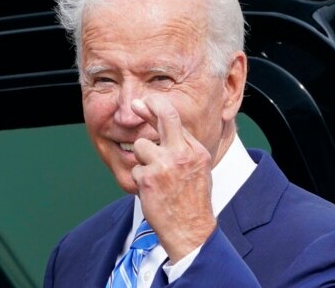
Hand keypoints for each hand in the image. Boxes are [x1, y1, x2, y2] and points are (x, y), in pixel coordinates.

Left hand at [130, 96, 215, 263]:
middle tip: (136, 103)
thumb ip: (184, 150)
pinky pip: (136, 170)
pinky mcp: (149, 178)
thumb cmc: (193, 203)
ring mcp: (165, 164)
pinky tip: (152, 193)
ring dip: (142, 161)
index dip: (159, 110)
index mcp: (196, 151)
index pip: (176, 121)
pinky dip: (140, 181)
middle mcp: (182, 153)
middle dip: (148, 107)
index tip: (148, 103)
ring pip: (141, 146)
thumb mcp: (198, 170)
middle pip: (164, 116)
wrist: (191, 231)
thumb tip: (164, 132)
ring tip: (154, 179)